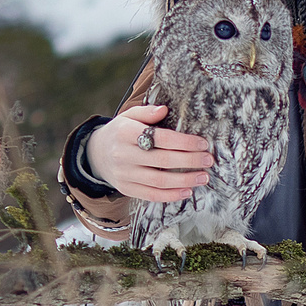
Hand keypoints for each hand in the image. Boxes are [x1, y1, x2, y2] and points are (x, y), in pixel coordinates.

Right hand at [87, 106, 210, 202]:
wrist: (96, 154)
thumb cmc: (120, 132)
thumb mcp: (128, 117)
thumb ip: (146, 112)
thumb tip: (164, 109)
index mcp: (125, 133)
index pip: (160, 138)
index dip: (184, 141)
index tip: (203, 143)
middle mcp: (124, 155)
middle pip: (163, 160)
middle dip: (190, 161)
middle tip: (208, 160)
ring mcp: (125, 174)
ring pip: (159, 181)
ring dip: (185, 180)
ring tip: (204, 177)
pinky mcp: (127, 189)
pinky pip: (152, 195)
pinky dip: (171, 195)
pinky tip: (187, 191)